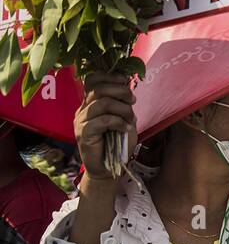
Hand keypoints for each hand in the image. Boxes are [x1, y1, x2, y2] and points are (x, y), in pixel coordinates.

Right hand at [74, 72, 136, 186]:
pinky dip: (118, 122)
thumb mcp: (123, 118)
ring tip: (130, 119)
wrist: (110, 168)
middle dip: (120, 91)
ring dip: (122, 109)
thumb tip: (127, 86)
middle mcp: (83, 109)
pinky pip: (102, 121)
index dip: (109, 76)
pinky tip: (125, 128)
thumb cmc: (117, 143)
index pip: (92, 79)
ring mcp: (81, 121)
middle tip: (133, 101)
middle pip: (98, 88)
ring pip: (101, 103)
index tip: (126, 81)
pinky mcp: (83, 134)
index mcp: (90, 103)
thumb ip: (122, 103)